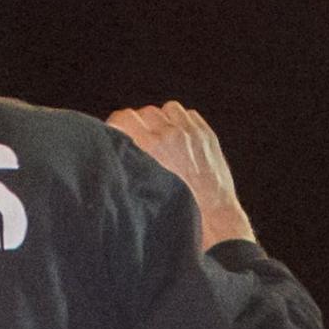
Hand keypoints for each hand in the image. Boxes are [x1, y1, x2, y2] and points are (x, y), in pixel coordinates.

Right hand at [106, 101, 254, 249]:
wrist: (213, 218)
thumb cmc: (176, 210)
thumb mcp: (143, 188)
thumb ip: (130, 162)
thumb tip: (115, 149)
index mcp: (150, 146)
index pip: (122, 117)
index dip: (117, 127)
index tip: (118, 136)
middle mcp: (170, 134)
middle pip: (144, 112)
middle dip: (140, 125)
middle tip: (141, 142)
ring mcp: (191, 133)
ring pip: (166, 110)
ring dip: (162, 121)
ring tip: (162, 139)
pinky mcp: (206, 135)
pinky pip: (186, 114)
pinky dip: (181, 122)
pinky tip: (180, 139)